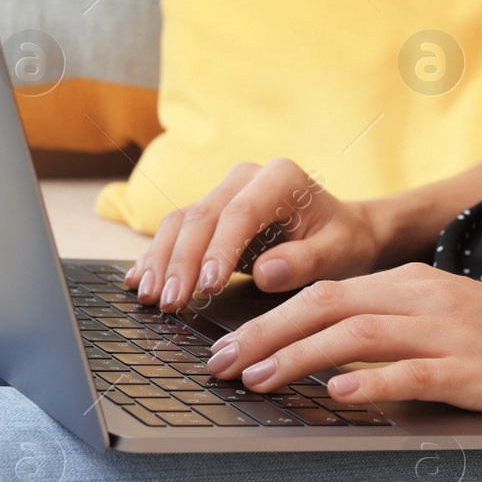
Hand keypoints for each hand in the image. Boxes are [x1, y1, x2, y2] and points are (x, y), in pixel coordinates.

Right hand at [125, 159, 390, 312]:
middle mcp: (245, 178)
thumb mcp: (338, 254)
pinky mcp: (209, 213)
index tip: (209, 284)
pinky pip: (176, 231)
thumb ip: (306, 262)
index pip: (240, 213)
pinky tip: (139, 281)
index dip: (220, 248)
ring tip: (149, 298)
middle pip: (202, 217)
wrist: (342, 230)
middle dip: (182, 263)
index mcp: (280, 178)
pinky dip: (156, 257)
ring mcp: (223, 193)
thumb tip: (267, 273)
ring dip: (161, 261)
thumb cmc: (342, 242)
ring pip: (181, 223)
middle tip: (170, 303)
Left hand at [201, 263, 481, 413]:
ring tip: (258, 380)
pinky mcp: (471, 370)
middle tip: (220, 364)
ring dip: (300, 357)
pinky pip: (413, 372)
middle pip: (327, 306)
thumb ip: (385, 327)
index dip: (268, 317)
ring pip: (358, 333)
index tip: (226, 344)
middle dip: (265, 334)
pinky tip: (338, 393)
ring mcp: (447, 333)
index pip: (323, 291)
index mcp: (409, 283)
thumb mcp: (439, 316)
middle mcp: (422, 299)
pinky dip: (372, 381)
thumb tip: (320, 358)